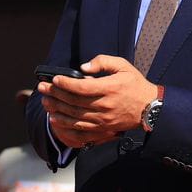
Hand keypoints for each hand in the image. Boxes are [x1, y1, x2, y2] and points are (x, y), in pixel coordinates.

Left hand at [38, 54, 158, 147]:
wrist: (150, 109)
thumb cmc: (135, 85)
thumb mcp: (123, 66)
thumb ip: (103, 62)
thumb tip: (83, 67)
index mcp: (109, 88)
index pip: (81, 87)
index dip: (65, 83)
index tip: (54, 79)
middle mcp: (104, 105)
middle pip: (73, 101)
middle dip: (55, 94)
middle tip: (42, 88)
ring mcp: (102, 119)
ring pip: (73, 115)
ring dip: (56, 108)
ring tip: (45, 101)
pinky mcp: (102, 129)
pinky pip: (79, 128)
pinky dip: (65, 124)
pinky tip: (54, 118)